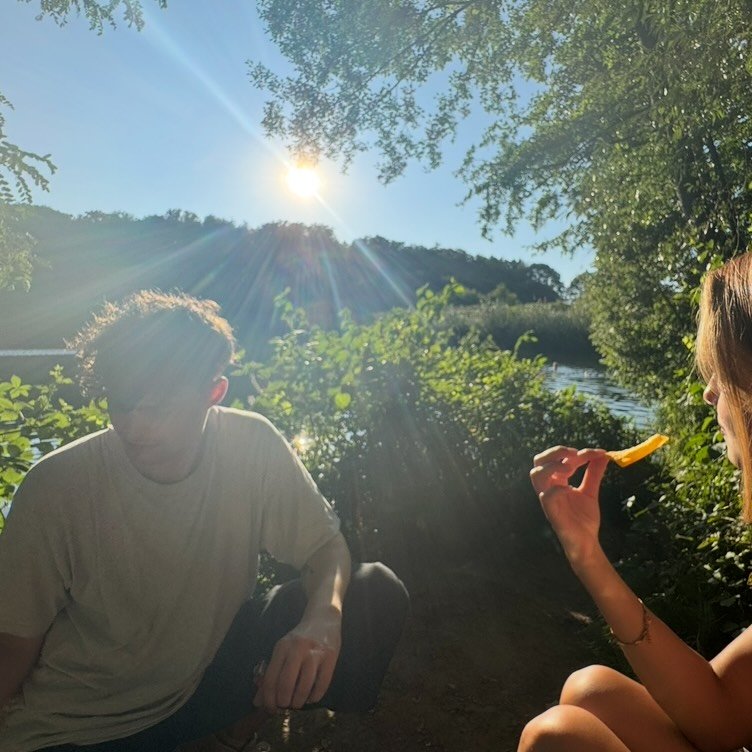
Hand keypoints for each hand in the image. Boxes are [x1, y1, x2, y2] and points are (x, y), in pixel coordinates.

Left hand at [253, 612, 341, 712]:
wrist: (323, 619)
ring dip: (298, 702)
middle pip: (285, 684)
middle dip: (283, 702)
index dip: (268, 699)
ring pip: (304, 686)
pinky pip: (322, 684)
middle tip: (284, 706)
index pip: (270, 679)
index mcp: (282, 647)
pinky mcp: (330, 657)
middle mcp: (298, 649)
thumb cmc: (299, 639)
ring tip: (296, 704)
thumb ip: (270, 675)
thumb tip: (258, 702)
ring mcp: (315, 653)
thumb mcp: (282, 651)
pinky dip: (315, 697)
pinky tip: (311, 698)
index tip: (270, 709)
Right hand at [529, 445, 609, 566]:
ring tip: (571, 467)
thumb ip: (594, 473)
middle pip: (539, 461)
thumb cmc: (584, 518)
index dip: (576, 453)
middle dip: (555, 452)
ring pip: (536, 474)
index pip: (558, 459)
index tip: (597, 452)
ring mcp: (548, 498)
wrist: (587, 542)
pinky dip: (558, 489)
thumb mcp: (590, 491)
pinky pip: (546, 496)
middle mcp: (549, 487)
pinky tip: (571, 490)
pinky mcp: (551, 512)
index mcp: (557, 481)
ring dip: (553, 466)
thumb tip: (603, 455)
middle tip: (575, 453)